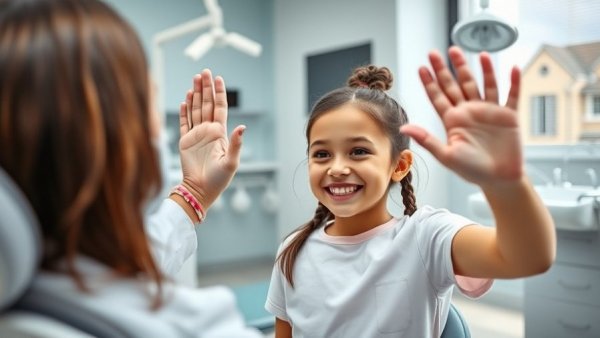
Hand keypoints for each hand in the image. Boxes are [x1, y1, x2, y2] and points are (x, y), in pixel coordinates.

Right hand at [178, 69, 244, 208]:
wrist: (200, 190)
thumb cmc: (219, 179)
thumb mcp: (231, 162)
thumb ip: (236, 143)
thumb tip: (243, 126)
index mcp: (220, 133)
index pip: (219, 108)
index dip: (219, 93)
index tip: (218, 78)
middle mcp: (208, 131)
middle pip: (206, 104)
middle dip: (205, 88)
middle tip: (204, 72)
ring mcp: (196, 135)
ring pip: (195, 110)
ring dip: (195, 95)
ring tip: (194, 80)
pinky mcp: (185, 141)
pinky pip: (184, 122)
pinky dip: (184, 111)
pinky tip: (185, 99)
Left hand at [400, 46, 522, 185]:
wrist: (499, 180)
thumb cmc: (472, 171)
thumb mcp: (446, 155)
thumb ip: (426, 139)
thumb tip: (403, 128)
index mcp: (453, 120)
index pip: (438, 96)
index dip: (430, 82)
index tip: (422, 67)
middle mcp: (470, 112)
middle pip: (457, 84)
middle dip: (447, 68)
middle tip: (436, 52)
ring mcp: (489, 112)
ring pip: (484, 84)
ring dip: (480, 69)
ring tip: (475, 53)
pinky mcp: (509, 116)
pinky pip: (512, 95)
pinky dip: (513, 82)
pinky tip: (513, 68)